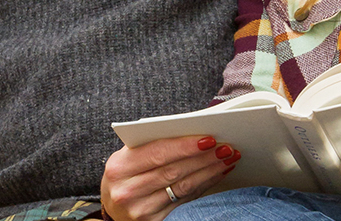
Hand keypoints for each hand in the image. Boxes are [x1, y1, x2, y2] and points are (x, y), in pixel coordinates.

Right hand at [101, 136, 239, 220]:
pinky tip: (216, 175)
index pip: (157, 153)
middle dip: (203, 158)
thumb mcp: (129, 156)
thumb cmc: (127, 174)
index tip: (209, 139)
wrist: (114, 206)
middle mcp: (127, 191)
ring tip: (226, 159)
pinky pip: (185, 202)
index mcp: (119, 167)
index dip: (185, 146)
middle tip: (226, 147)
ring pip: (183, 188)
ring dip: (209, 172)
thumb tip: (193, 132)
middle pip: (173, 171)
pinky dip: (203, 186)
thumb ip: (153, 143)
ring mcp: (140, 210)